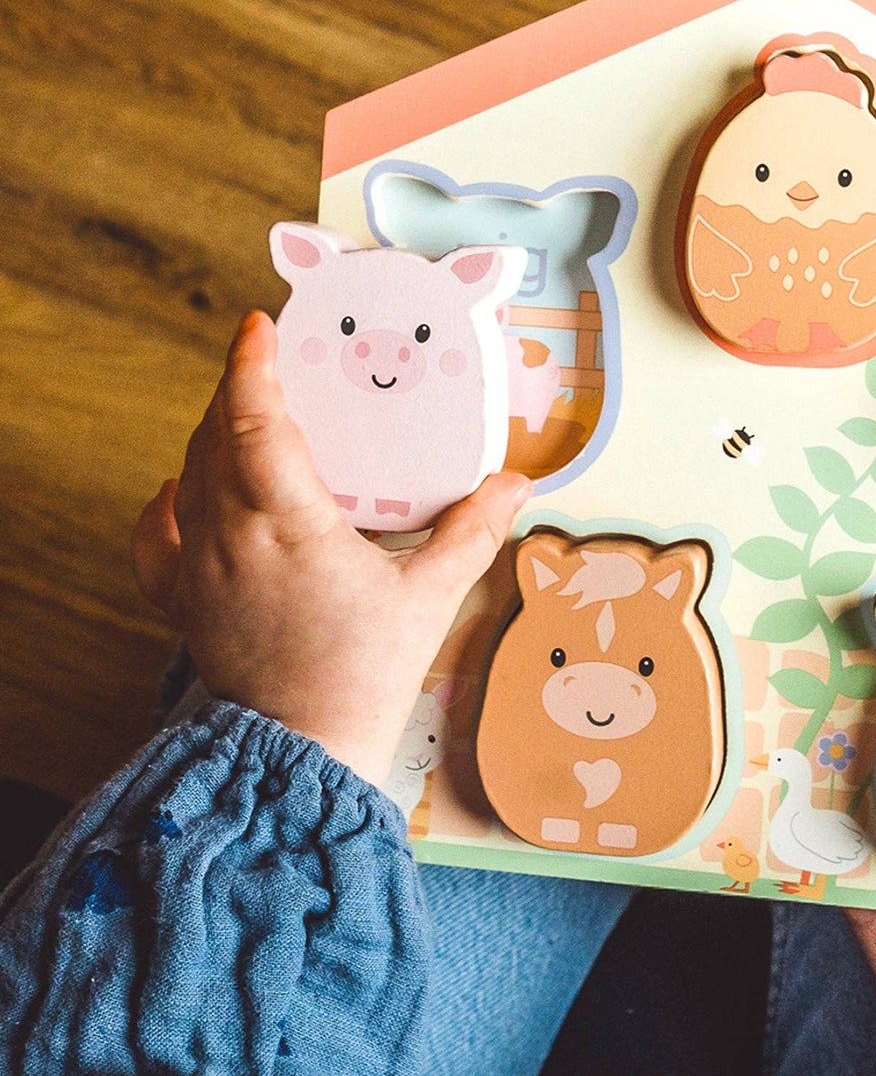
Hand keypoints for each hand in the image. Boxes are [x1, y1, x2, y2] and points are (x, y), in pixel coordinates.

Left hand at [131, 310, 530, 786]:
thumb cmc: (366, 675)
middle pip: (214, 436)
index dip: (251, 366)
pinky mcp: (183, 601)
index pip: (252, 421)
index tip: (260, 326)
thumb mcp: (430, 597)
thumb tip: (518, 484)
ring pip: (188, 474)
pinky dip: (168, 500)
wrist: (304, 749)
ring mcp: (198, 568)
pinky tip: (182, 489)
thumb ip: (473, 532)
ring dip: (211, 435)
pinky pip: (158, 534)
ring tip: (246, 416)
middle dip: (237, 391)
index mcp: (287, 524)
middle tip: (273, 366)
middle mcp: (229, 535)